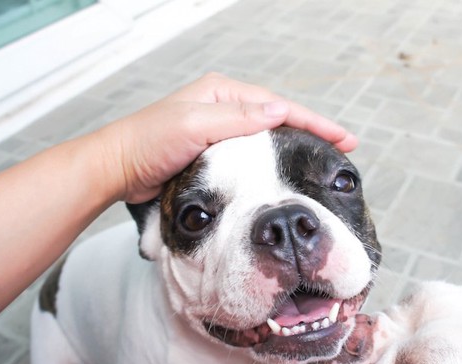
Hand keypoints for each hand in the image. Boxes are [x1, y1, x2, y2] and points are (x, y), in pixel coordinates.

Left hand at [95, 72, 357, 202]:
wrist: (119, 169)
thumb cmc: (148, 143)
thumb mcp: (194, 126)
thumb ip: (237, 119)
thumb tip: (279, 112)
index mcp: (222, 94)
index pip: (278, 106)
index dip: (313, 121)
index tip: (342, 137)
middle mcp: (223, 108)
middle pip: (278, 119)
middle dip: (310, 132)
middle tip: (342, 148)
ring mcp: (219, 131)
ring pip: (266, 138)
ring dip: (293, 147)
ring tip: (322, 160)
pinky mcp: (213, 153)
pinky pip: (251, 156)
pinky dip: (271, 162)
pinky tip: (284, 173)